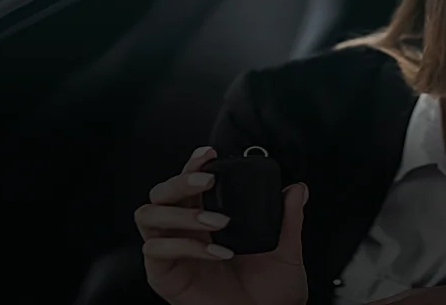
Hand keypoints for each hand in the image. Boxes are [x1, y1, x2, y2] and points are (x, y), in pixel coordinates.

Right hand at [135, 146, 309, 304]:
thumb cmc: (271, 294)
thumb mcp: (287, 252)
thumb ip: (290, 219)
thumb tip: (297, 190)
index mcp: (207, 218)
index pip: (190, 184)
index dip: (193, 164)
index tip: (209, 154)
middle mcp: (185, 231)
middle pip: (160, 192)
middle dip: (181, 180)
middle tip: (208, 181)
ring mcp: (171, 251)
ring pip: (148, 214)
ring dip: (181, 212)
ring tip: (217, 222)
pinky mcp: (162, 274)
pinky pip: (156, 249)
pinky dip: (186, 246)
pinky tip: (216, 252)